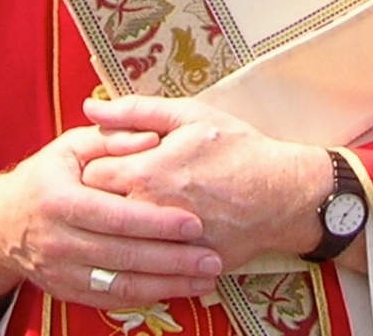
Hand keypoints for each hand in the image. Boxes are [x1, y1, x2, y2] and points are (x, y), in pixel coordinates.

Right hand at [0, 124, 221, 309]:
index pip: (115, 216)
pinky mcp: (67, 291)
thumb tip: (152, 139)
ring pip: (120, 285)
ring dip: (167, 285)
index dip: (155, 222)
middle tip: (212, 259)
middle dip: (171, 261)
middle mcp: (59, 241)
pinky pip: (111, 300)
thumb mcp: (72, 145)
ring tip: (205, 279)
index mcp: (60, 200)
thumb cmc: (48, 174)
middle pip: (123, 256)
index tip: (194, 223)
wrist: (3, 222)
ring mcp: (62, 271)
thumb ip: (112, 138)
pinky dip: (147, 297)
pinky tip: (177, 289)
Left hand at [82, 95, 331, 270]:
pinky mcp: (181, 265)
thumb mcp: (189, 115)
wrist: (281, 193)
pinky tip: (156, 232)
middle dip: (102, 196)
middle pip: (98, 211)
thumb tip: (91, 108)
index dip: (96, 164)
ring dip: (120, 225)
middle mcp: (150, 213)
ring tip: (138, 207)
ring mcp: (164, 244)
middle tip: (121, 183)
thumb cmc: (235, 147)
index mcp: (146, 173)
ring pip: (118, 240)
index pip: (90, 175)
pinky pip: (146, 262)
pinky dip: (145, 248)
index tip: (111, 159)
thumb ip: (136, 111)